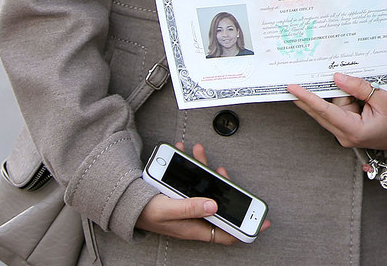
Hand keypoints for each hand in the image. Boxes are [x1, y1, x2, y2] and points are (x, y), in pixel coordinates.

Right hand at [136, 144, 269, 241]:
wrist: (122, 203)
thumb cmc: (144, 212)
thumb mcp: (168, 210)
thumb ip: (191, 208)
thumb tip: (214, 205)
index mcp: (195, 227)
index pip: (227, 233)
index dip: (246, 228)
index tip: (263, 220)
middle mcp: (196, 216)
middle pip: (222, 204)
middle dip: (226, 186)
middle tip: (223, 172)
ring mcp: (190, 204)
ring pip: (208, 187)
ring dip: (206, 169)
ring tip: (199, 153)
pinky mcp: (183, 193)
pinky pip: (195, 179)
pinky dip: (193, 166)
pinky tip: (187, 153)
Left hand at [289, 73, 386, 150]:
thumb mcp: (384, 99)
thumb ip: (359, 88)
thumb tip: (337, 78)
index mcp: (354, 131)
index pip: (325, 111)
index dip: (307, 98)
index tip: (292, 88)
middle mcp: (345, 135)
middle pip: (323, 110)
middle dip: (313, 94)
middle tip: (293, 81)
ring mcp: (344, 134)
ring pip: (330, 109)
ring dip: (338, 95)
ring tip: (351, 87)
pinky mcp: (347, 129)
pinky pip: (336, 111)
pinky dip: (338, 99)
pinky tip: (345, 90)